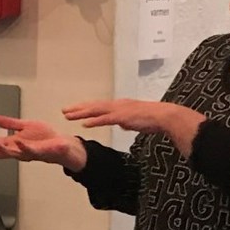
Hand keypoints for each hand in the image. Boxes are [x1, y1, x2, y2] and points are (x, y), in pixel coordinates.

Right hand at [0, 116, 86, 171]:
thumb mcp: (25, 126)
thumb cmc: (46, 138)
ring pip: (11, 153)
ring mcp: (28, 152)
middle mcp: (18, 150)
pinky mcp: (39, 151)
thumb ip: (10, 124)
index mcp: (14, 144)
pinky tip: (18, 142)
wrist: (64, 145)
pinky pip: (29, 151)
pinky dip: (23, 147)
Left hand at [62, 99, 204, 155]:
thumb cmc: (153, 119)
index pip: (99, 106)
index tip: (74, 109)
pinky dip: (94, 121)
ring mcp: (119, 110)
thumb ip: (127, 121)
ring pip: (96, 111)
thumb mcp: (136, 120)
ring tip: (68, 116)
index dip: (86, 107)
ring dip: (81, 113)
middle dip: (78, 108)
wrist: (164, 116)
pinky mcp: (123, 117)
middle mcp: (117, 105)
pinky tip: (84, 124)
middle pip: (94, 106)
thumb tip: (122, 124)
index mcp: (120, 105)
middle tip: (64, 110)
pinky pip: (105, 119)